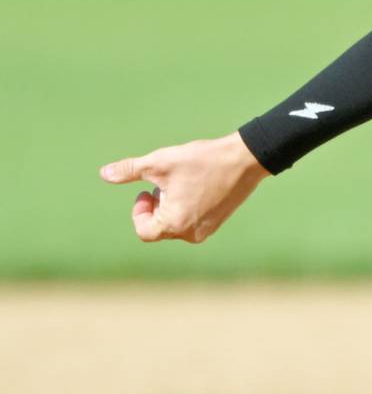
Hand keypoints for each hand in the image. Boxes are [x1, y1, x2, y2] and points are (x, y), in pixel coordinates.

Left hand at [99, 132, 269, 244]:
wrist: (245, 159)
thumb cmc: (201, 161)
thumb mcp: (160, 163)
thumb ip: (130, 170)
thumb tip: (104, 174)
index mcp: (174, 224)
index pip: (143, 231)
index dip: (139, 211)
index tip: (146, 190)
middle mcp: (191, 234)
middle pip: (159, 228)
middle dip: (156, 206)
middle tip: (164, 182)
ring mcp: (207, 230)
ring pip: (176, 224)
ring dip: (170, 206)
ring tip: (181, 182)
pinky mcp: (217, 222)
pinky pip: (192, 221)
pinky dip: (186, 207)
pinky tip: (196, 184)